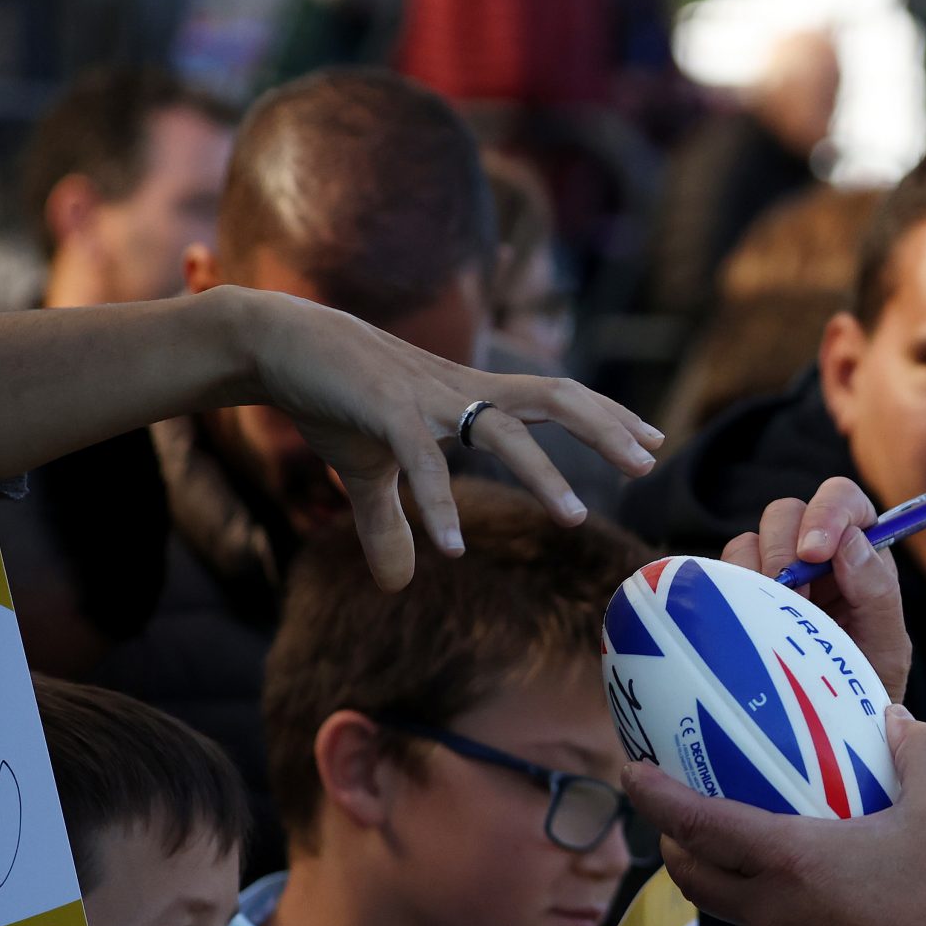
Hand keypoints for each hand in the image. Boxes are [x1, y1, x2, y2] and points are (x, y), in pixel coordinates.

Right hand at [226, 287, 664, 590]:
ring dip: (543, 475)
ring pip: (503, 431)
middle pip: (553, 399)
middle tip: (648, 461)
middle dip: (604, 428)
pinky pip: (422, 461)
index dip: (606, 416)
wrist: (274, 343)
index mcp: (470, 395)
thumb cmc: (332, 397)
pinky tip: (453, 548)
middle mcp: (461, 390)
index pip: (556, 396)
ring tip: (575, 519)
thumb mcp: (368, 468)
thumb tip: (398, 583)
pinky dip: (440, 505)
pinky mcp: (382, 410)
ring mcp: (425, 397)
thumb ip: (389, 525)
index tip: (652, 441)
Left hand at [625, 706, 925, 925]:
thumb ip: (921, 752)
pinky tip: (813, 914)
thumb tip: (898, 719)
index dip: (655, 795)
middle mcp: (768, 912)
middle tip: (684, 821)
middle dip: (675, 844)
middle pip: (691, 876)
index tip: (632, 772)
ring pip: (733, 915)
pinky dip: (773, 925)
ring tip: (768, 865)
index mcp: (789, 861)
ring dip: (732, 887)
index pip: (696, 822)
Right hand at [716, 478, 909, 702]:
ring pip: (751, 539)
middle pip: (787, 511)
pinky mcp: (741, 593)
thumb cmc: (866, 685)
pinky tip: (751, 623)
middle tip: (791, 596)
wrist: (828, 729)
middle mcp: (815, 554)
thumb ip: (877, 593)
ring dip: (758, 573)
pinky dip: (732, 588)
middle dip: (784, 549)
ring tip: (776, 618)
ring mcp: (774, 571)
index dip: (827, 513)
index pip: (844, 501)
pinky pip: (724, 570)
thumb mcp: (887, 647)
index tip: (814, 551)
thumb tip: (850, 542)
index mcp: (860, 553)